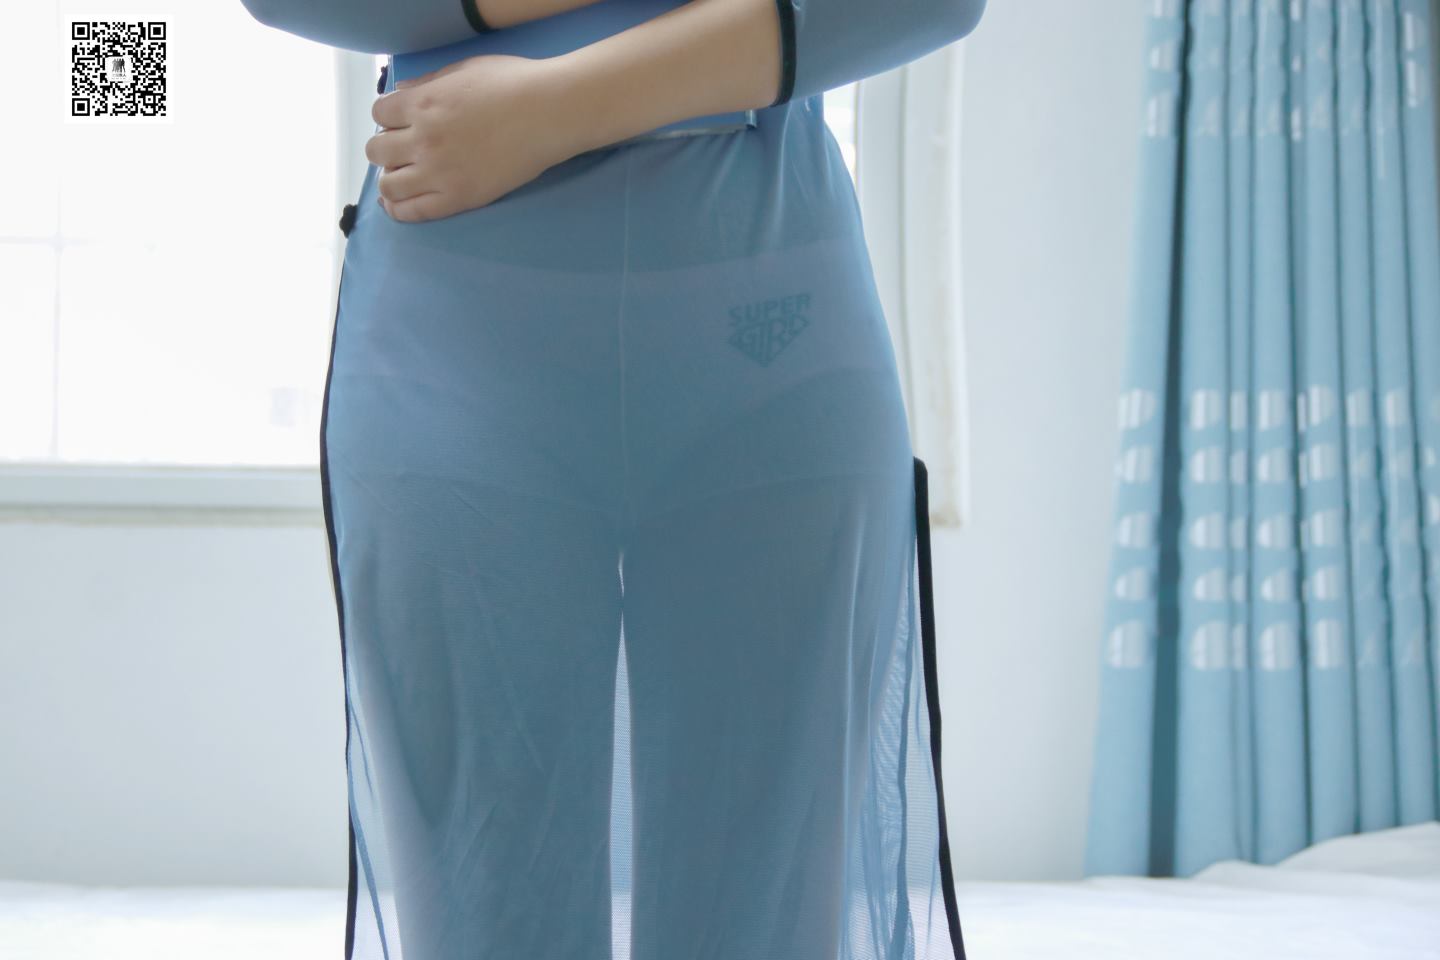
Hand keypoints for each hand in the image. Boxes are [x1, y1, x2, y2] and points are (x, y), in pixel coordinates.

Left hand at [367, 54, 574, 222]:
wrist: (549, 113)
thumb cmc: (513, 83)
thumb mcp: (463, 70)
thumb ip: (427, 83)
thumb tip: (400, 92)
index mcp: (423, 103)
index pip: (379, 113)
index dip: (388, 117)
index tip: (402, 121)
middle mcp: (423, 139)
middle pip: (377, 150)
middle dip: (386, 147)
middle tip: (405, 149)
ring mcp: (439, 172)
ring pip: (388, 185)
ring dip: (390, 178)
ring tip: (405, 175)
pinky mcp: (458, 198)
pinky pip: (413, 211)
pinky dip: (397, 209)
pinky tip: (397, 204)